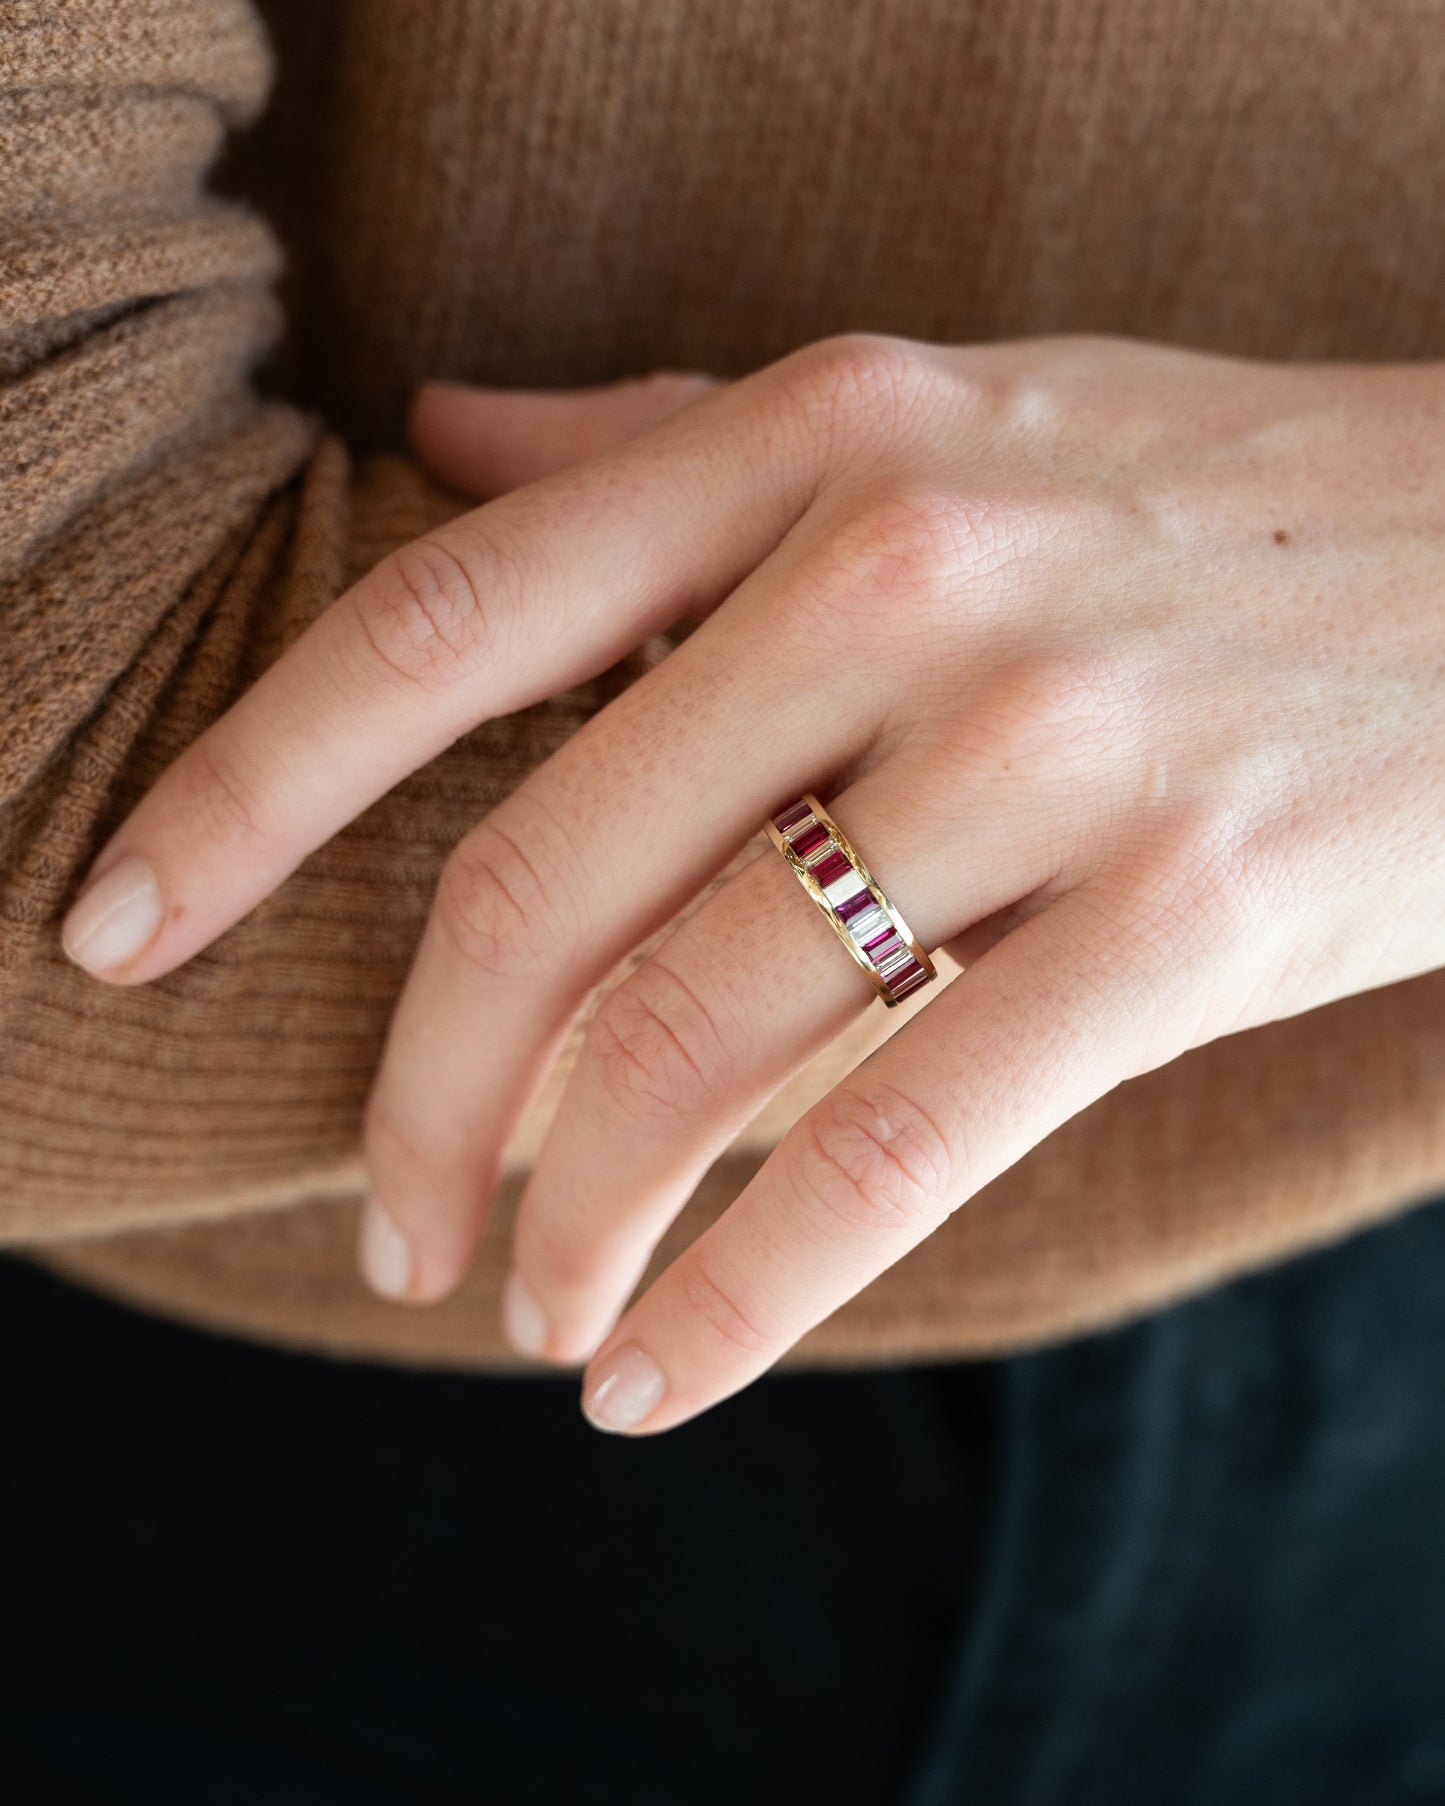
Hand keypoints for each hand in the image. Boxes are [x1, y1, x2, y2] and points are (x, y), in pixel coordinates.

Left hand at [59, 332, 1444, 1432]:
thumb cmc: (1199, 501)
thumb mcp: (935, 410)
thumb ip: (670, 434)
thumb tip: (444, 435)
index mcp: (812, 436)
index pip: (442, 626)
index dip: (242, 799)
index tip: (117, 935)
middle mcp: (904, 568)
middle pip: (541, 881)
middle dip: (421, 1095)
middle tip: (397, 1226)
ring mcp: (1053, 739)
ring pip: (699, 1033)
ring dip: (572, 1218)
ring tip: (533, 1311)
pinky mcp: (1192, 911)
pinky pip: (899, 1140)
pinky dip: (748, 1289)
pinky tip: (661, 1378)